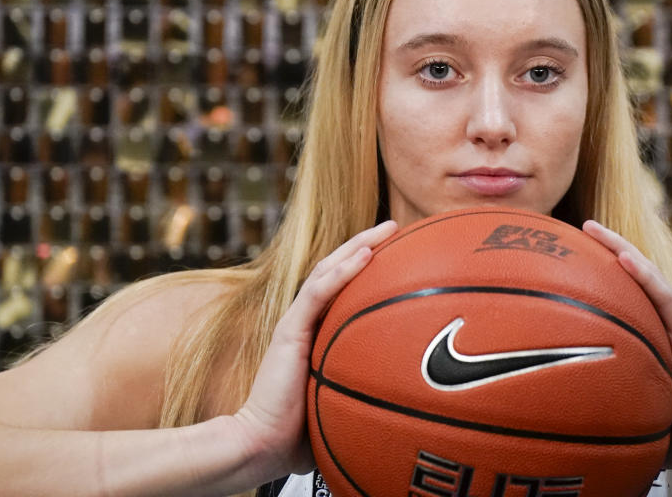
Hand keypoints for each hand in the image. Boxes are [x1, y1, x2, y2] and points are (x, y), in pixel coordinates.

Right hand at [230, 220, 398, 483]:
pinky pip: (318, 293)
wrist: (262, 444)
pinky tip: (365, 256)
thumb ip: (366, 389)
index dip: (366, 264)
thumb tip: (409, 401)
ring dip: (359, 246)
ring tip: (387, 229)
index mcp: (316, 330)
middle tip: (396, 227)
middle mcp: (305, 320)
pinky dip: (342, 272)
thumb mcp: (342, 399)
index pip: (342, 286)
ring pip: (328, 270)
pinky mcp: (288, 331)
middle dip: (367, 243)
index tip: (398, 252)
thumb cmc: (300, 430)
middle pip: (337, 268)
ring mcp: (296, 322)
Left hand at [581, 220, 671, 476]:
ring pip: (645, 276)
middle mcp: (660, 324)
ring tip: (593, 228)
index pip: (618, 294)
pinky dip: (644, 274)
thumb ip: (592, 395)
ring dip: (619, 248)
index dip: (595, 270)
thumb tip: (542, 404)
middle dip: (604, 247)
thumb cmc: (665, 430)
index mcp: (645, 335)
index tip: (565, 254)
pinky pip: (664, 298)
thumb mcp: (619, 405)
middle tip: (577, 227)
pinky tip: (623, 257)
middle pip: (629, 275)